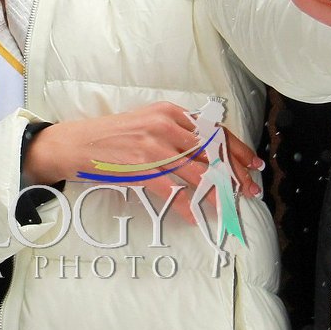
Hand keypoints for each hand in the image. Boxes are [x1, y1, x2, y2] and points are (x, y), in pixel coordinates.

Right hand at [26, 103, 261, 210]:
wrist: (77, 144)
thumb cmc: (114, 136)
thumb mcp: (147, 122)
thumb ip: (176, 132)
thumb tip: (208, 152)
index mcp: (170, 112)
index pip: (214, 130)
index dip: (238, 149)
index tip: (253, 164)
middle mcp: (165, 126)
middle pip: (213, 153)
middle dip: (236, 174)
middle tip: (250, 190)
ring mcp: (154, 148)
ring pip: (198, 174)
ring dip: (218, 193)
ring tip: (230, 206)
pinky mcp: (142, 169)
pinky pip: (173, 192)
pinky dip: (188, 207)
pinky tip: (197, 217)